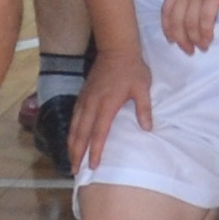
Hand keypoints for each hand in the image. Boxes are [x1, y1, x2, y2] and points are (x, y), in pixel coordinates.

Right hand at [69, 49, 154, 172]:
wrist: (116, 49)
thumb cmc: (132, 69)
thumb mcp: (142, 87)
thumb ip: (144, 108)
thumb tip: (147, 129)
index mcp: (107, 104)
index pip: (99, 133)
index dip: (95, 150)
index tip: (93, 165)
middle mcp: (92, 104)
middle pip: (81, 133)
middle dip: (77, 153)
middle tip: (75, 170)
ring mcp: (85, 99)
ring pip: (74, 126)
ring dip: (71, 144)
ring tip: (71, 159)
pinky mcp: (82, 95)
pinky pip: (74, 117)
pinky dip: (71, 130)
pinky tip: (72, 139)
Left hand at [159, 0, 218, 52]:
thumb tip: (193, 1)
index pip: (166, 11)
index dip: (167, 28)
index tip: (173, 40)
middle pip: (175, 21)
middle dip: (180, 39)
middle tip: (188, 50)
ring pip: (189, 23)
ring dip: (194, 39)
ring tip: (201, 48)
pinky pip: (205, 20)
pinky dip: (205, 32)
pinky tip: (209, 39)